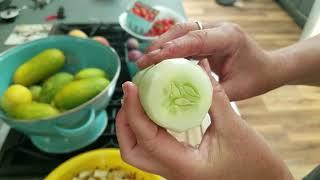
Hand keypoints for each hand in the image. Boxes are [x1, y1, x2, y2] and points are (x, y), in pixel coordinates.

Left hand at [116, 60, 291, 179]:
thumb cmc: (256, 163)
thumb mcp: (234, 128)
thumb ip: (214, 96)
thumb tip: (199, 67)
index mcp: (183, 165)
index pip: (145, 137)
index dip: (133, 109)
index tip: (131, 86)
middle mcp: (173, 172)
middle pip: (131, 150)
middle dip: (125, 121)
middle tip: (131, 95)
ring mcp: (174, 171)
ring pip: (139, 151)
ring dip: (133, 125)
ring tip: (139, 99)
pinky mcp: (178, 165)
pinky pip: (153, 148)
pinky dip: (147, 128)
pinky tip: (155, 110)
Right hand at [137, 22, 283, 100]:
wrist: (268, 67)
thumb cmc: (256, 78)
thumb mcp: (236, 90)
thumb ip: (211, 91)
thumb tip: (183, 92)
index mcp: (229, 38)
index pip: (195, 39)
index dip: (171, 48)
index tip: (151, 59)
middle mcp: (219, 28)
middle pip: (183, 29)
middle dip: (160, 44)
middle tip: (142, 62)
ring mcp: (212, 29)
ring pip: (181, 31)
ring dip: (162, 44)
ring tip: (146, 60)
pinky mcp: (207, 35)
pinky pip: (185, 38)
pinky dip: (170, 47)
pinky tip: (159, 59)